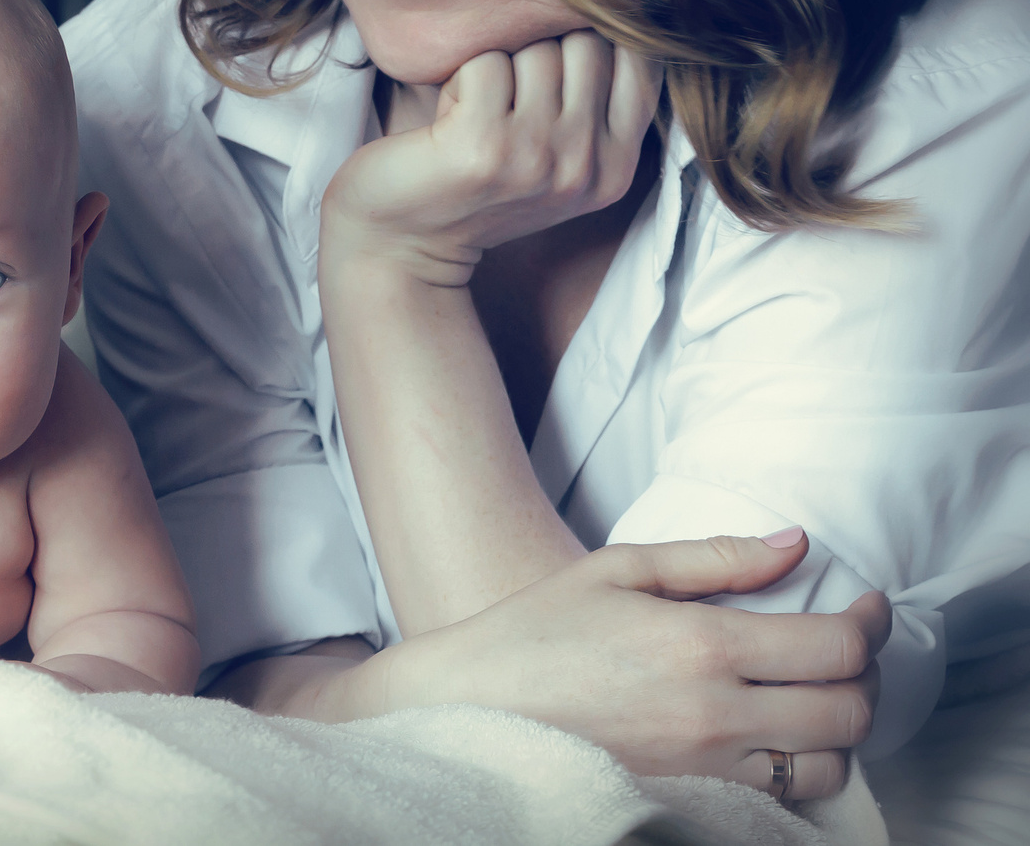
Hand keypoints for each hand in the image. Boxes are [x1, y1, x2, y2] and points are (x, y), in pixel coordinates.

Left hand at [324, 32, 660, 285]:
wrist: (399, 243)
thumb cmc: (474, 182)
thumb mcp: (557, 157)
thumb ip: (598, 102)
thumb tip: (626, 10)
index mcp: (615, 169)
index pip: (640, 63)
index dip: (591, 46)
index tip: (549, 77)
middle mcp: (585, 167)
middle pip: (588, 44)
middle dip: (538, 54)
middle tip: (502, 100)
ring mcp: (537, 157)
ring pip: (536, 50)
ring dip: (495, 67)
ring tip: (474, 113)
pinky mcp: (484, 145)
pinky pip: (485, 62)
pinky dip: (457, 80)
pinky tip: (447, 121)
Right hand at [375, 533, 887, 799]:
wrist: (472, 704)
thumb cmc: (539, 628)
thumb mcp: (618, 569)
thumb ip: (715, 556)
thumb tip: (795, 544)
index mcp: (701, 644)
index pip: (834, 646)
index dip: (870, 623)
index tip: (866, 605)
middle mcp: (716, 713)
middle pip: (850, 711)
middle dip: (866, 677)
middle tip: (845, 649)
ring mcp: (706, 765)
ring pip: (829, 765)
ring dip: (838, 730)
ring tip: (813, 696)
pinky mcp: (692, 798)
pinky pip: (782, 796)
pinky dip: (798, 767)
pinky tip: (775, 735)